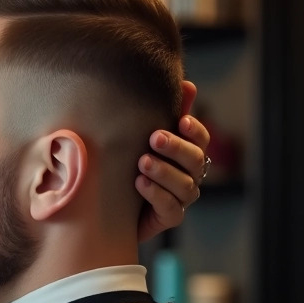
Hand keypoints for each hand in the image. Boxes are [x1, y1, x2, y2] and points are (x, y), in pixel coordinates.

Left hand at [136, 80, 211, 242]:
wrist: (104, 205)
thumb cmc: (124, 163)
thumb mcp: (136, 136)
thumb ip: (159, 112)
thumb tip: (187, 83)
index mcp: (184, 152)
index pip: (200, 139)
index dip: (195, 130)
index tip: (181, 120)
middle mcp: (188, 174)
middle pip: (195, 160)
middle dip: (176, 147)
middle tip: (154, 138)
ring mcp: (181, 198)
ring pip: (186, 185)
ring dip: (165, 172)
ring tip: (142, 163)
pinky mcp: (168, 219)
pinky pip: (172, 209)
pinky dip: (157, 195)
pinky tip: (140, 184)